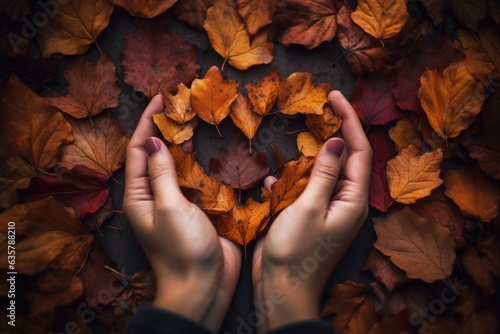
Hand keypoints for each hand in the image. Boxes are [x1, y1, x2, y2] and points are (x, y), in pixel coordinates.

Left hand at [123, 95, 240, 331]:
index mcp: (140, 195)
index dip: (148, 122)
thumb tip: (152, 141)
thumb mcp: (168, 208)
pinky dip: (208, 164)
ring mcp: (180, 202)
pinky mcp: (201, 209)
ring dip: (189, 143)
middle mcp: (156, 196)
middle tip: (184, 103)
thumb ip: (161, 173)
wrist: (205, 287)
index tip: (161, 98)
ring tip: (200, 118)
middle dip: (168, 128)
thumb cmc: (182, 250)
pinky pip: (202, 180)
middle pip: (158, 154)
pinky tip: (220, 149)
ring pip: (182, 165)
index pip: (137, 150)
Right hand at [252, 90, 371, 330]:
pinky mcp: (308, 217)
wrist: (281, 289)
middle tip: (319, 108)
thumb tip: (336, 141)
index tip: (335, 95)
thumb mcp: (310, 208)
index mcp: (353, 200)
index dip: (349, 120)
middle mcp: (345, 202)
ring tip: (295, 142)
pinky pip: (303, 190)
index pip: (359, 150)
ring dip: (309, 158)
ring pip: (322, 172)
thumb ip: (324, 174)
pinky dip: (290, 182)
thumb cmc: (297, 252)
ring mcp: (326, 209)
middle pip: (345, 158)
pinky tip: (272, 182)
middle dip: (334, 132)